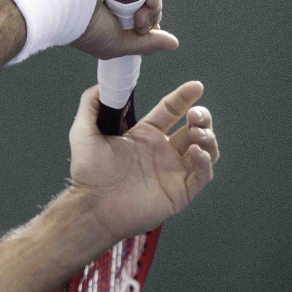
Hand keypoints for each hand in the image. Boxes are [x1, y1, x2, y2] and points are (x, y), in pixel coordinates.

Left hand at [65, 81, 217, 246]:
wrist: (92, 207)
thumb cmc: (87, 174)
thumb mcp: (84, 131)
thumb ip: (91, 104)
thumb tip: (101, 85)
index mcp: (145, 136)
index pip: (172, 111)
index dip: (184, 97)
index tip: (196, 86)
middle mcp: (162, 153)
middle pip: (194, 129)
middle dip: (202, 117)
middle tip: (195, 115)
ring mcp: (173, 173)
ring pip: (205, 150)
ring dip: (207, 138)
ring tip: (196, 133)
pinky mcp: (180, 193)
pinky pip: (203, 175)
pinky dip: (205, 161)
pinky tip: (194, 152)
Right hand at [71, 0, 179, 59]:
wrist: (69, 8)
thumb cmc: (86, 29)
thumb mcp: (120, 42)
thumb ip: (147, 43)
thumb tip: (174, 43)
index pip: (136, 2)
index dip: (148, 17)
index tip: (145, 31)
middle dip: (151, 12)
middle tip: (142, 26)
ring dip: (154, 1)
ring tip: (142, 16)